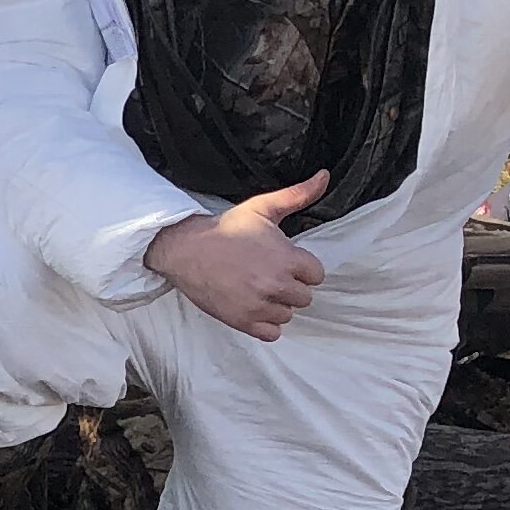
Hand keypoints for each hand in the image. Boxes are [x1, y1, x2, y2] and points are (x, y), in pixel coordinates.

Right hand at [145, 171, 329, 340]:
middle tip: (268, 274)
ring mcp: (258, 305)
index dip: (302, 268)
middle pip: (304, 297)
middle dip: (290, 286)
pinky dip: (265, 323)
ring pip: (287, 314)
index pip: (316, 275)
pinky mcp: (242, 321)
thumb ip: (297, 195)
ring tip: (258, 289)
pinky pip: (271, 333)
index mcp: (287, 259)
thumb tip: (324, 176)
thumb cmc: (225, 228)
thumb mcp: (262, 207)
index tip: (284, 262)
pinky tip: (253, 307)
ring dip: (277, 304)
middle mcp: (276, 285)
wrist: (184, 248)